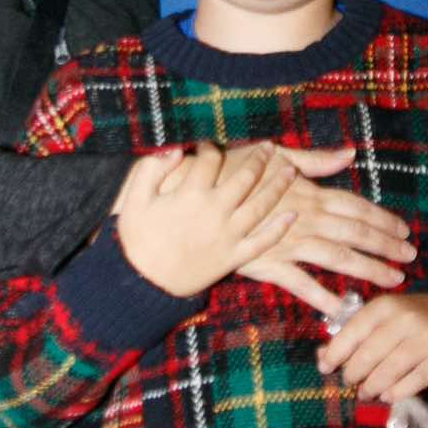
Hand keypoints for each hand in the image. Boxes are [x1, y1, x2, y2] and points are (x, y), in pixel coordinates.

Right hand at [115, 141, 297, 297]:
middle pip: (244, 178)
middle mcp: (215, 211)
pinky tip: (292, 216)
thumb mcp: (135, 198)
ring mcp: (227, 235)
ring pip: (260, 206)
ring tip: (291, 171)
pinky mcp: (233, 257)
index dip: (210, 147)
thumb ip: (152, 169)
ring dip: (278, 187)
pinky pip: (261, 242)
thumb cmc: (136, 239)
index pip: (209, 160)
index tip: (210, 144)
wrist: (142, 282)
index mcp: (191, 193)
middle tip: (269, 147)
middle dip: (259, 159)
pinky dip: (278, 229)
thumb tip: (176, 149)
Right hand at [237, 159, 415, 317]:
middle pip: (356, 233)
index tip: (404, 230)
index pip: (356, 207)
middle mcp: (306, 218)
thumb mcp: (277, 155)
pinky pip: (301, 283)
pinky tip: (343, 307)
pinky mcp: (267, 262)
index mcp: (310, 193)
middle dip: (387, 245)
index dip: (383, 218)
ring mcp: (288, 242)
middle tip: (411, 257)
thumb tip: (350, 153)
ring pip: (338, 257)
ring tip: (393, 280)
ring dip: (368, 268)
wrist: (196, 193)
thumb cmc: (235, 170)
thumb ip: (315, 160)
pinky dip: (322, 296)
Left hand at [316, 292, 427, 401]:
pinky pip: (414, 382)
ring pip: (390, 370)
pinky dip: (397, 392)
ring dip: (372, 387)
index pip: (353, 331)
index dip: (335, 352)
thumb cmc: (409, 319)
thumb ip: (352, 334)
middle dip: (353, 373)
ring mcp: (426, 339)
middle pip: (369, 354)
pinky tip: (388, 395)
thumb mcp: (382, 317)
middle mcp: (405, 319)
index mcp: (385, 305)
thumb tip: (321, 358)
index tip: (325, 368)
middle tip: (349, 382)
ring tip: (365, 392)